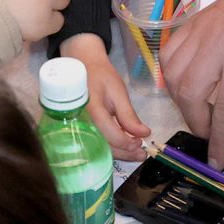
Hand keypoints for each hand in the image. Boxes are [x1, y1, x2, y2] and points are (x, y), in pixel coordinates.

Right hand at [63, 32, 150, 156]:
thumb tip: (144, 133)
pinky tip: (123, 148)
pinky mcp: (80, 130)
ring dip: (119, 153)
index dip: (127, 142)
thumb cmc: (101, 77)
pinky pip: (96, 144)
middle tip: (141, 154)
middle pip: (104, 146)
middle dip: (125, 152)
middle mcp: (82, 122)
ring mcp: (79, 128)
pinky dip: (111, 148)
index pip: (110, 134)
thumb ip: (128, 115)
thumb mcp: (118, 92)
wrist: (82, 69)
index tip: (140, 143)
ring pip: (100, 148)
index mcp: (91, 109)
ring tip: (136, 153)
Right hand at [162, 0, 223, 166]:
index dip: (218, 141)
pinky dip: (173, 75)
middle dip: (196, 122)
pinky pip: (168, 54)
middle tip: (210, 132)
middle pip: (189, 94)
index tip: (215, 162)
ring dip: (182, 101)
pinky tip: (188, 84)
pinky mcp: (191, 23)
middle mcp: (215, 44)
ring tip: (200, 109)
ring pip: (172, 76)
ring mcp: (198, 30)